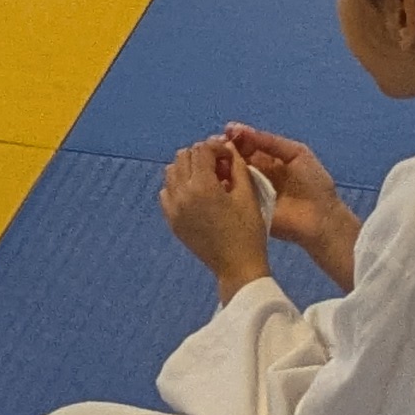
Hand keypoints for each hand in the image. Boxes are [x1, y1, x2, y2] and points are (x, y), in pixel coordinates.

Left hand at [158, 136, 274, 294]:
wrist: (237, 267)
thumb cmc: (248, 231)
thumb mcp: (247, 196)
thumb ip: (237, 167)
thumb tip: (228, 147)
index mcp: (202, 186)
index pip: (201, 150)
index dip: (217, 148)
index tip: (229, 156)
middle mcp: (181, 193)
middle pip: (183, 156)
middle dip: (202, 155)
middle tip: (219, 166)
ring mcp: (173, 207)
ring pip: (171, 172)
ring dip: (187, 168)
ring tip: (207, 178)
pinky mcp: (171, 220)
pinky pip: (166, 192)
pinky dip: (177, 186)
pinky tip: (195, 194)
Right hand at [222, 126, 357, 282]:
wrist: (321, 219)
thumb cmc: (314, 184)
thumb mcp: (297, 153)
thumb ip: (270, 141)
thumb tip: (237, 129)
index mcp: (266, 159)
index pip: (244, 144)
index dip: (234, 137)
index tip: (225, 132)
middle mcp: (253, 173)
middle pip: (232, 158)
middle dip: (223, 149)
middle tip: (214, 145)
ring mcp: (247, 191)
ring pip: (227, 174)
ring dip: (218, 165)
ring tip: (213, 159)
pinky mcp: (244, 207)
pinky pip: (229, 194)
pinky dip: (221, 184)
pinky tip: (216, 176)